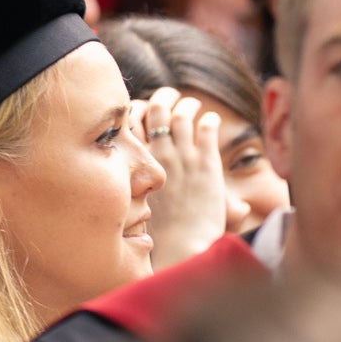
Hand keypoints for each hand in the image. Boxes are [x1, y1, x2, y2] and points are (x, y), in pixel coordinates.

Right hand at [137, 87, 228, 269]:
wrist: (182, 245)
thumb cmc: (159, 234)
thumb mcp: (139, 206)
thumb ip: (140, 190)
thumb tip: (127, 184)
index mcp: (140, 162)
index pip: (133, 121)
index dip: (138, 109)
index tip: (144, 109)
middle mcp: (160, 154)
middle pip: (158, 109)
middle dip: (164, 97)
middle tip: (170, 96)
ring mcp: (184, 157)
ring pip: (184, 115)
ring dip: (188, 105)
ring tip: (193, 104)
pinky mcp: (208, 164)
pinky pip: (208, 130)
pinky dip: (210, 121)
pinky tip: (213, 121)